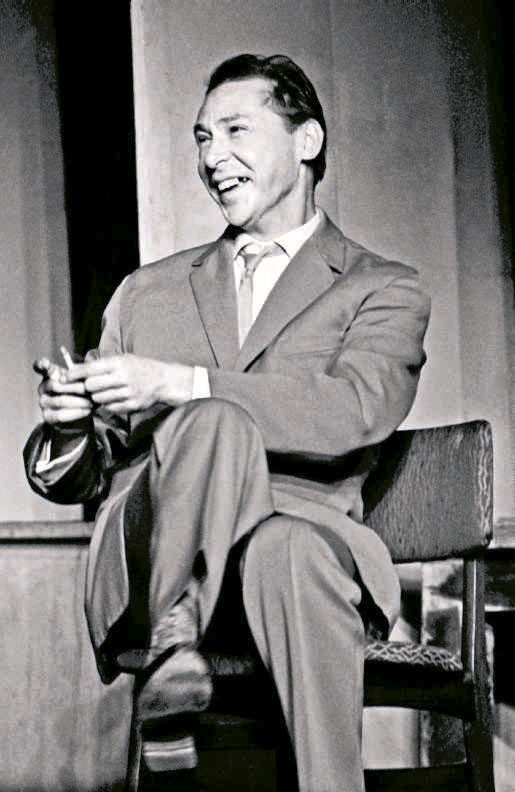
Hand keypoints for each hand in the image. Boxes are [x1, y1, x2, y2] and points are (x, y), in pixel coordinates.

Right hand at [35, 357, 91, 424]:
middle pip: (54, 385)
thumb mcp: (82, 382)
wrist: (80, 418)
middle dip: (74, 387)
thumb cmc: (82, 395)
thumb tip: (84, 369)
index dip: (42, 364)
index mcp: (49, 375)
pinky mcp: (47, 417)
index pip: (40, 366)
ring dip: (78, 402)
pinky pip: (61, 415)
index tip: (47, 363)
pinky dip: (76, 413)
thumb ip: (79, 374)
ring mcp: (43, 402)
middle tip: (88, 390)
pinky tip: (87, 411)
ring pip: (60, 401)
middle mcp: (43, 388)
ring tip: (91, 402)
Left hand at [64, 354, 194, 414]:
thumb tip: (77, 369)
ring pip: (98, 399)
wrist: (164, 381)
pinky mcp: (132, 405)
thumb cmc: (140, 368)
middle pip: (91, 386)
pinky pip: (110, 408)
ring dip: (97, 396)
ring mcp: (128, 393)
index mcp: (120, 363)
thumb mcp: (123, 359)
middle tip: (90, 386)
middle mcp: (123, 378)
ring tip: (104, 391)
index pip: (90, 369)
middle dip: (87, 386)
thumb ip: (102, 364)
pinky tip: (114, 398)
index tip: (66, 376)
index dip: (75, 373)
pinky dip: (108, 404)